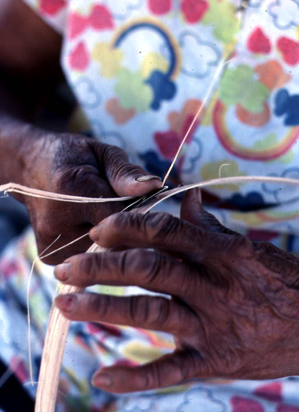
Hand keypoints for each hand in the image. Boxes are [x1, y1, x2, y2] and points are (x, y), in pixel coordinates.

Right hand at [19, 131, 160, 263]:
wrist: (30, 168)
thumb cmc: (74, 157)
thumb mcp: (103, 153)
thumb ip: (126, 173)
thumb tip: (155, 186)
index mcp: (71, 188)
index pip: (120, 216)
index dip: (140, 214)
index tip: (148, 206)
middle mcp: (56, 221)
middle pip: (112, 240)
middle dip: (128, 230)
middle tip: (129, 212)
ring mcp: (50, 243)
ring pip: (102, 253)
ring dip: (113, 241)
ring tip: (106, 219)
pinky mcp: (49, 257)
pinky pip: (87, 258)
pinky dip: (97, 247)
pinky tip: (92, 231)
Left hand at [54, 190, 298, 391]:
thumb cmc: (290, 283)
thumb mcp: (255, 248)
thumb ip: (212, 226)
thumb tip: (184, 199)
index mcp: (225, 253)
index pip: (165, 231)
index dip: (126, 227)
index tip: (97, 231)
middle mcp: (215, 287)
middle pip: (147, 269)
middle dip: (100, 266)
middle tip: (64, 268)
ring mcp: (215, 327)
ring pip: (149, 313)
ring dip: (102, 308)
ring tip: (66, 305)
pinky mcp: (217, 362)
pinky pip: (171, 372)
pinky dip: (135, 378)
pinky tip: (103, 378)